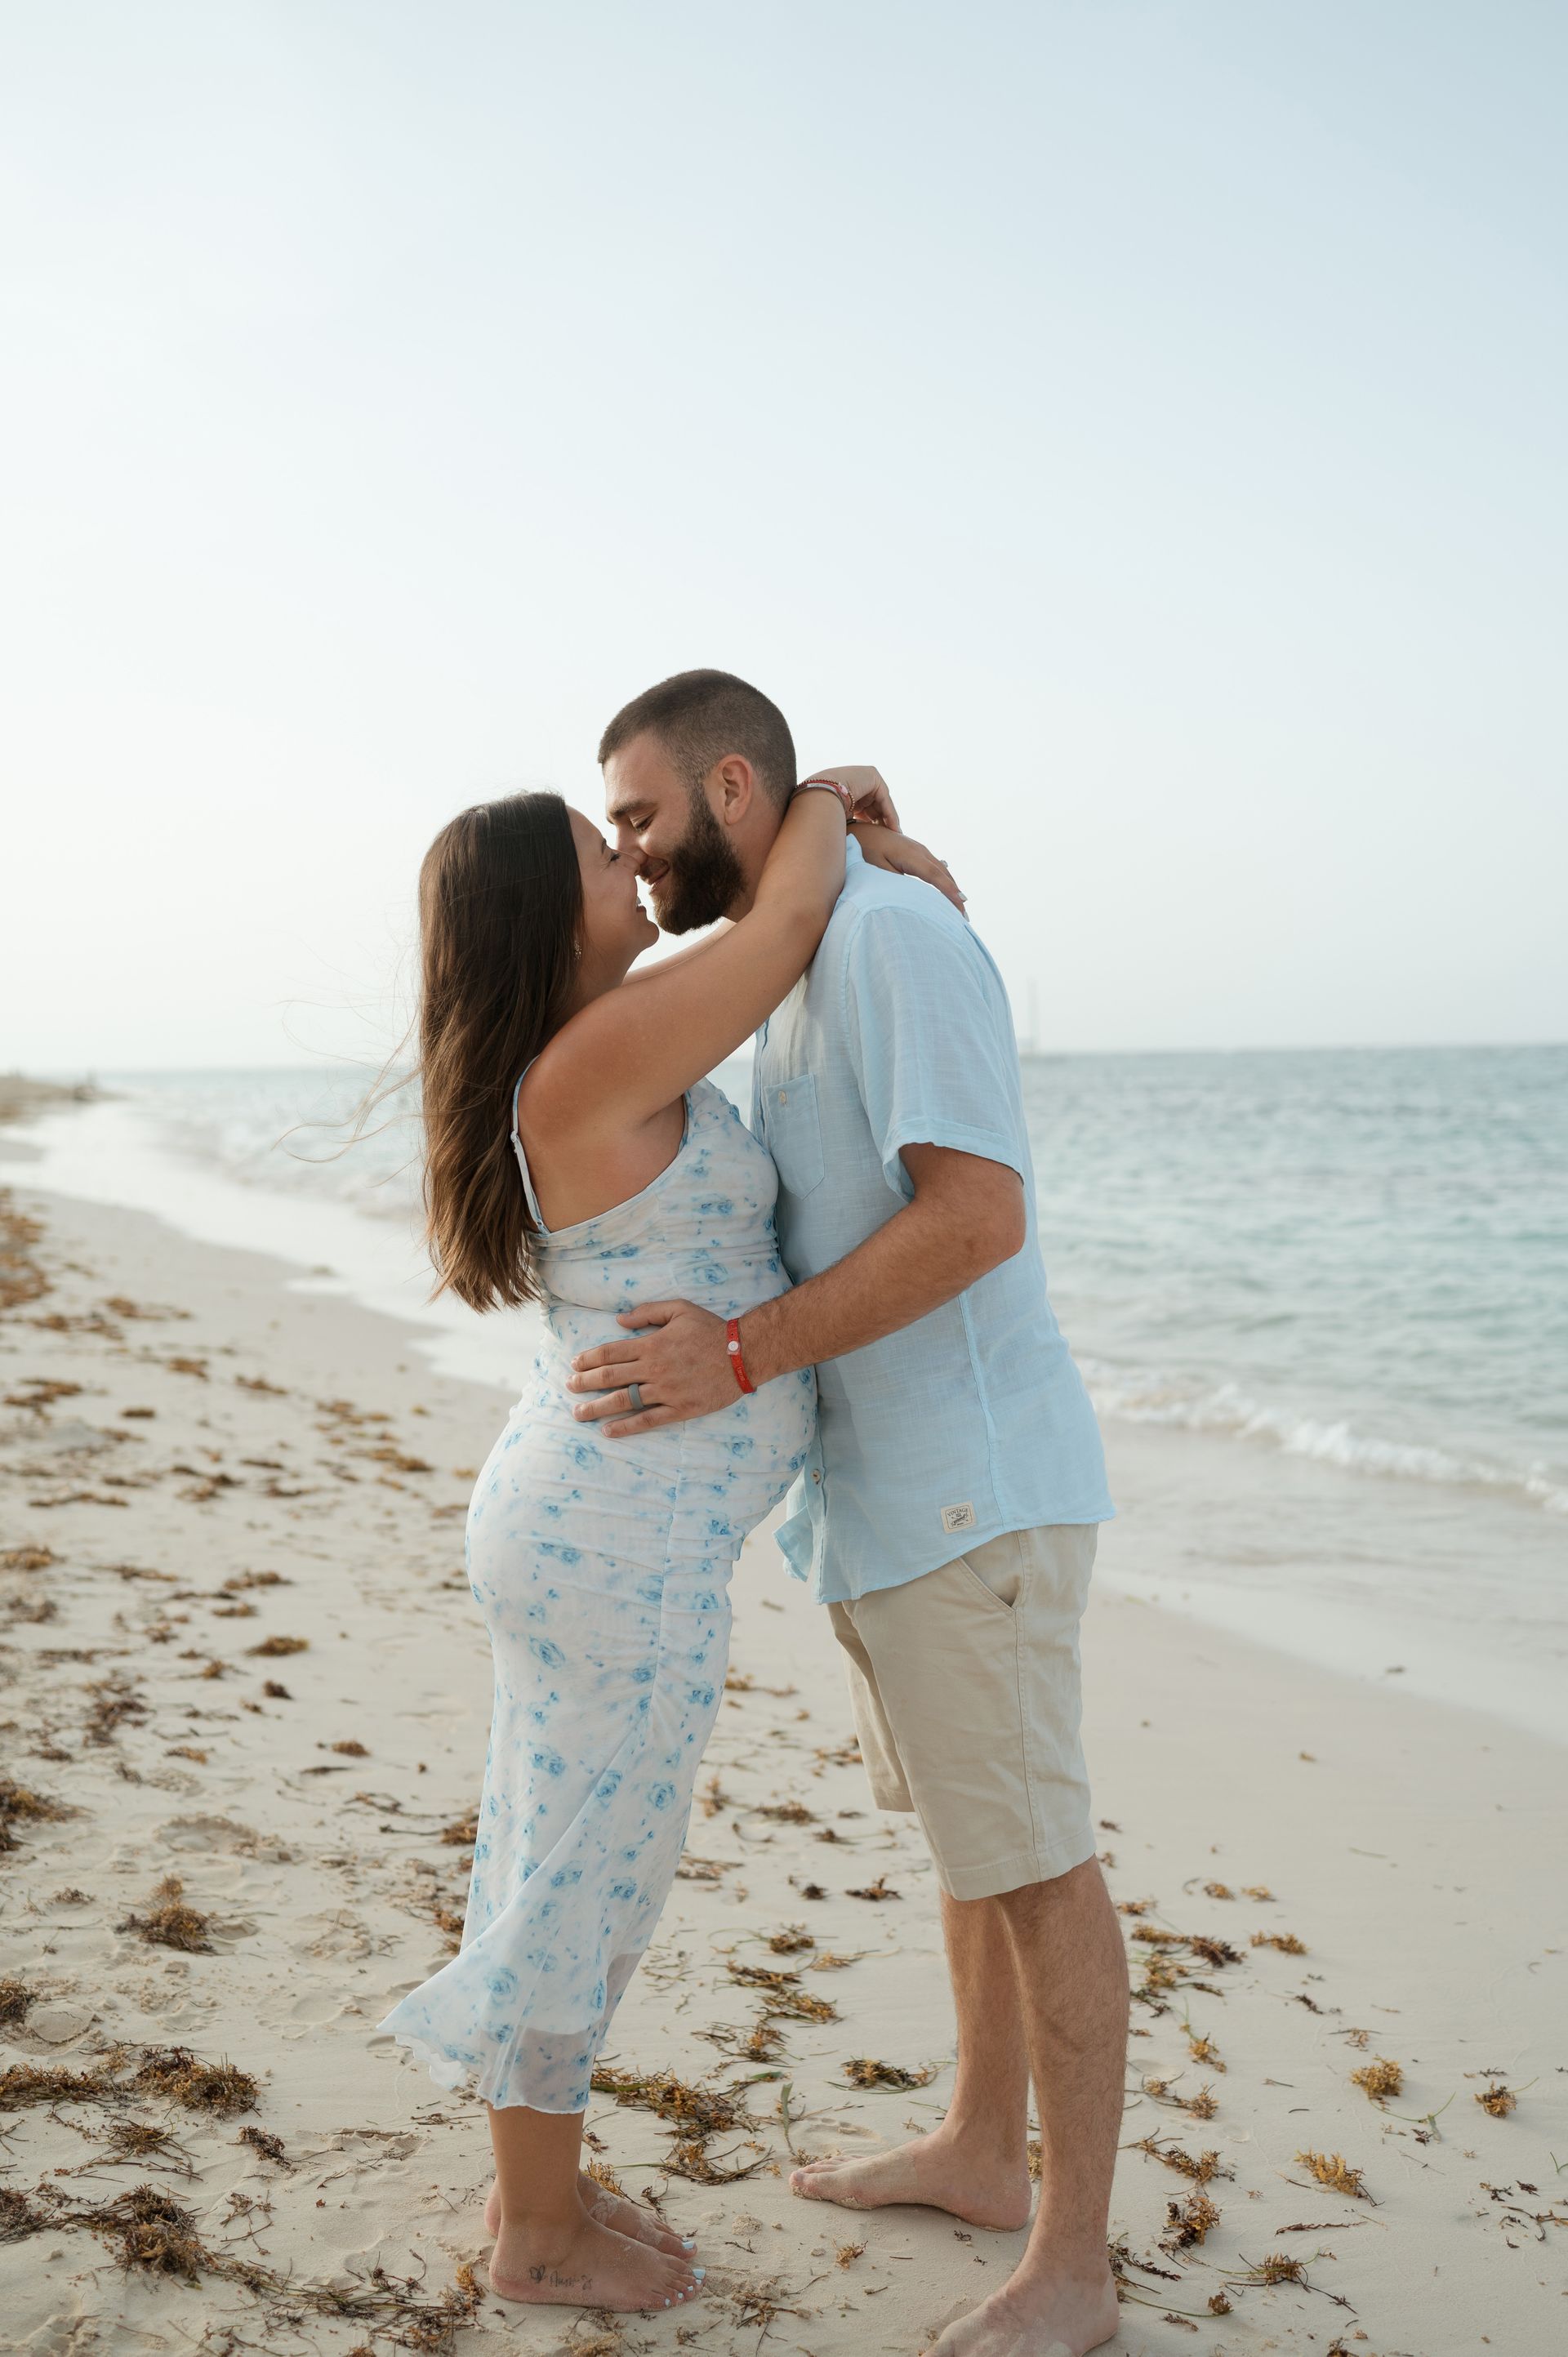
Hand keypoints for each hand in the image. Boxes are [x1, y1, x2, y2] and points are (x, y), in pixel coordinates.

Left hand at [567, 1300, 735, 1435]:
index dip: (589, 1359)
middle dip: (585, 1382)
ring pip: (623, 1401)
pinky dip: (626, 1427)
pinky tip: (608, 1431)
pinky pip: (648, 1420)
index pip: (611, 1352)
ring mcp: (665, 1391)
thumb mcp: (680, 1309)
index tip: (574, 1364)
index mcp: (652, 1344)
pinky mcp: (679, 1409)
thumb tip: (619, 1320)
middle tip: (569, 1387)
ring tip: (578, 1413)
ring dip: (597, 1407)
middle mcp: (654, 1369)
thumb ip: (648, 1312)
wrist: (743, 1354)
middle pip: (610, 1377)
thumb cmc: (711, 1329)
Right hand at [803, 766, 900, 828]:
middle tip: (888, 837)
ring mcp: (865, 775)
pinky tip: (894, 829)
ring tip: (893, 835)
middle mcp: (857, 779)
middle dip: (882, 821)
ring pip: (882, 802)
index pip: (865, 805)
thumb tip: (853, 840)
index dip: (872, 821)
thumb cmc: (824, 812)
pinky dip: (890, 814)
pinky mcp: (873, 775)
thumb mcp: (842, 817)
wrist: (819, 797)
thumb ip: (851, 821)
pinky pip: (884, 799)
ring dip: (888, 820)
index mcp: (848, 787)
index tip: (878, 836)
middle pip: (875, 803)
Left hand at [850, 821, 966, 914]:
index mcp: (911, 855)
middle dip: (955, 894)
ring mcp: (920, 849)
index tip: (961, 905)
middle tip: (964, 917)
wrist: (859, 830)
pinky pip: (935, 867)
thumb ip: (896, 881)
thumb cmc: (864, 850)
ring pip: (942, 870)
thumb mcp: (877, 868)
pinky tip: (949, 889)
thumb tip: (915, 894)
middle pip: (943, 874)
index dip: (949, 891)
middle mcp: (920, 850)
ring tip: (960, 906)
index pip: (935, 876)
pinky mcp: (916, 851)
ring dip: (952, 887)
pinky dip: (944, 880)